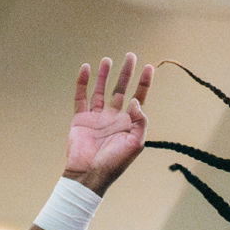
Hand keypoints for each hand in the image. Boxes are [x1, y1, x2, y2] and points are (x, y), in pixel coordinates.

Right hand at [66, 53, 152, 194]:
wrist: (89, 174)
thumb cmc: (114, 162)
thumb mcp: (135, 144)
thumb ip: (139, 122)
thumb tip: (136, 100)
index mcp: (128, 124)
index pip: (139, 98)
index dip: (144, 83)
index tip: (148, 67)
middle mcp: (113, 117)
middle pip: (121, 89)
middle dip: (126, 73)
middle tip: (130, 55)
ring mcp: (96, 117)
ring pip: (101, 90)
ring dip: (104, 75)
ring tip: (108, 59)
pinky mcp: (80, 118)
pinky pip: (81, 97)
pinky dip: (83, 83)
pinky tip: (86, 68)